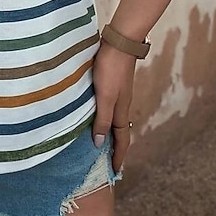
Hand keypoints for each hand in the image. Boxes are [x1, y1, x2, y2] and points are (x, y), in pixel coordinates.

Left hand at [91, 41, 137, 172]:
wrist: (118, 43)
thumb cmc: (111, 69)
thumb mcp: (105, 97)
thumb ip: (102, 119)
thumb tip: (100, 144)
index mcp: (121, 111)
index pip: (122, 140)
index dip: (118, 156)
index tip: (114, 172)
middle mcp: (121, 105)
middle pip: (118, 132)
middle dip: (114, 148)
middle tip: (104, 162)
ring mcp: (117, 95)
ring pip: (113, 120)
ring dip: (107, 134)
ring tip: (97, 143)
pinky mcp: (111, 85)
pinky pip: (108, 109)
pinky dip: (103, 119)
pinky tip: (93, 116)